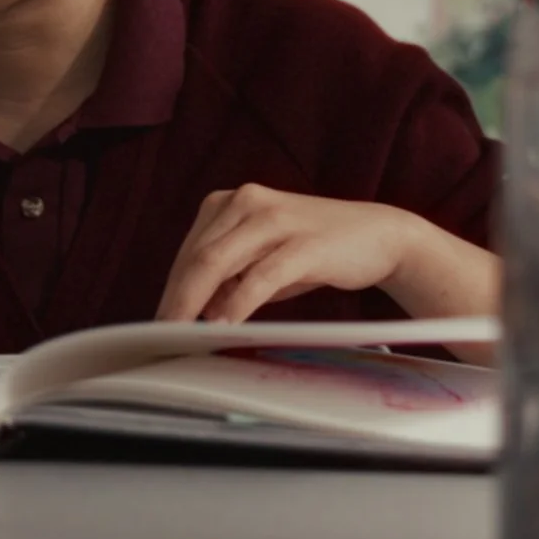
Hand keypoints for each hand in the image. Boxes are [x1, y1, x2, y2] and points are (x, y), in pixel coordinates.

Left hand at [156, 185, 418, 324]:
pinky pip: (259, 277)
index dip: (171, 290)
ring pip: (217, 263)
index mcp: (232, 202)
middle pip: (196, 258)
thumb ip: (228, 281)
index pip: (189, 252)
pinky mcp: (302, 242)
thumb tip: (192, 314)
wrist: (381, 235)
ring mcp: (275, 219)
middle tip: (159, 337)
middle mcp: (247, 201)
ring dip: (195, 304)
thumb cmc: (318, 249)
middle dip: (175, 301)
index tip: (157, 325)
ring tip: (182, 335)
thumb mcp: (264, 262)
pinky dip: (236, 304)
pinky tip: (224, 326)